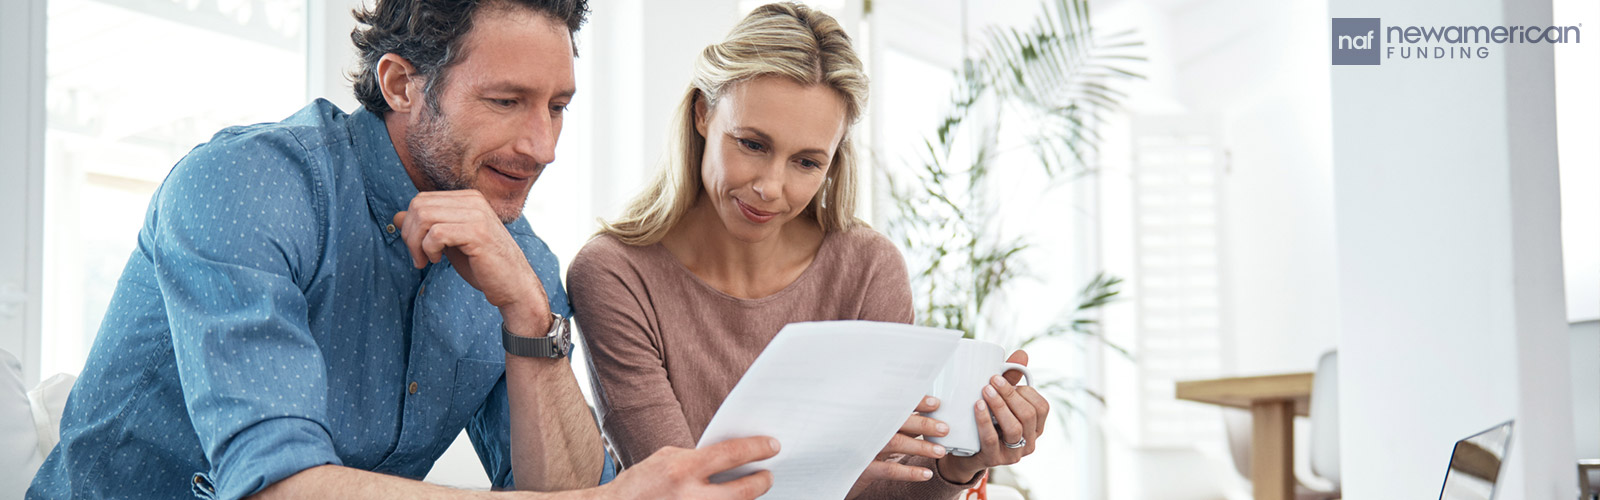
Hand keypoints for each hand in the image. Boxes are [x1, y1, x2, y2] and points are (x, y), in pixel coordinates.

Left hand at [393, 191, 548, 323]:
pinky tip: (437, 261)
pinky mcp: (477, 233)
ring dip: (416, 244)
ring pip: (424, 217)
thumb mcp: (449, 242)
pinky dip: (428, 250)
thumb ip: (426, 227)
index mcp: (468, 198)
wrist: (514, 286)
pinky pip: (436, 234)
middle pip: (419, 206)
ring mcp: (477, 215)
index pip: (422, 200)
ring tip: (425, 261)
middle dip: (409, 235)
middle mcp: (473, 201)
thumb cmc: (483, 265)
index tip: (417, 249)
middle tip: (418, 258)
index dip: (410, 225)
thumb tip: (396, 215)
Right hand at [598, 436, 780, 499]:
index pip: (731, 454)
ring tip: (751, 489)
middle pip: (743, 491)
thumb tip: (731, 460)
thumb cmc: (639, 485)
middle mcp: (690, 498)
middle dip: (762, 481)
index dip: (756, 448)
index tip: (773, 445)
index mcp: (682, 470)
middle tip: (769, 475)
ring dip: (747, 499)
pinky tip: (731, 499)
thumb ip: (697, 459)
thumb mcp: (665, 460)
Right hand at [844, 396, 949, 497]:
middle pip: (897, 421)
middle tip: (945, 428)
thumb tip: (926, 415)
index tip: (935, 403)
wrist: (829, 472)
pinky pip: (888, 470)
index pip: (896, 403)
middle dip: (923, 423)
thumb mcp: (873, 433)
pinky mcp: (861, 468)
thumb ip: (895, 424)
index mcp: (870, 415)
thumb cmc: (855, 448)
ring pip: (894, 443)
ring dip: (920, 446)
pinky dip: (909, 472)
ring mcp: (862, 447)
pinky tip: (926, 474)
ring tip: (940, 450)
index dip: (916, 401)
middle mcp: (866, 428)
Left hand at [937, 350, 1048, 482]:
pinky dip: (984, 420)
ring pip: (1014, 428)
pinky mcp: (993, 459)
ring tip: (985, 390)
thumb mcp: (1001, 400)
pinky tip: (978, 406)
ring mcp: (1013, 454)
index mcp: (1035, 427)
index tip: (1006, 379)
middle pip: (1028, 415)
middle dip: (1010, 394)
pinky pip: (991, 439)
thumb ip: (1011, 379)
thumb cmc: (988, 421)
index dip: (1025, 391)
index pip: (1042, 407)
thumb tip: (1022, 353)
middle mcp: (1029, 442)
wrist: (966, 452)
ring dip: (1000, 406)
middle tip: (992, 380)